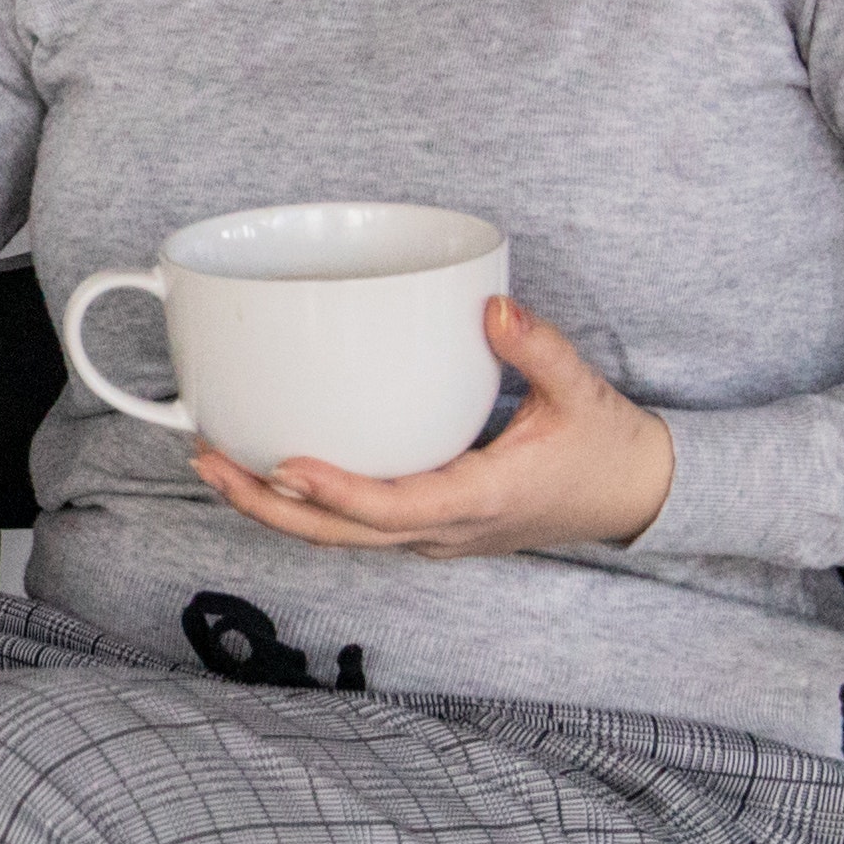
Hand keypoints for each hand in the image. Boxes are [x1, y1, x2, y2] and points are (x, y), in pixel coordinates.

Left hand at [197, 297, 679, 558]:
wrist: (639, 496)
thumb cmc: (609, 447)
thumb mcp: (583, 391)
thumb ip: (538, 347)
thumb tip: (492, 306)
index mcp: (481, 499)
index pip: (393, 509)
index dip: (334, 493)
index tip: (281, 463)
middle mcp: (448, 531)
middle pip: (342, 536)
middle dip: (267, 505)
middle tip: (205, 460)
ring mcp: (436, 537)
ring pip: (342, 538)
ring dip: (276, 507)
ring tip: (214, 463)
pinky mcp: (429, 529)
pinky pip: (358, 528)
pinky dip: (307, 505)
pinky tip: (269, 469)